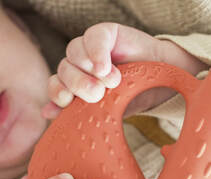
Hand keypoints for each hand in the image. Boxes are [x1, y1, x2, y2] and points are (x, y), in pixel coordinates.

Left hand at [42, 22, 208, 118]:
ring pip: (74, 52)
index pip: (56, 85)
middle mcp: (79, 65)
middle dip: (77, 83)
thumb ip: (78, 111)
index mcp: (75, 85)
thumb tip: (46, 113)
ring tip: (111, 81)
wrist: (164, 83)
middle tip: (96, 94)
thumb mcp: (106, 111)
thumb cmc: (134, 97)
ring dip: (88, 69)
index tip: (68, 102)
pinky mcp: (105, 33)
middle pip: (64, 69)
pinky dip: (97, 51)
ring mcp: (91, 48)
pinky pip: (93, 37)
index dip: (58, 93)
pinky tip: (105, 66)